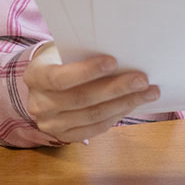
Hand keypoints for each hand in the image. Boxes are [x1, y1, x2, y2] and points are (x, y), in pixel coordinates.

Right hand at [23, 42, 159, 142]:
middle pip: (82, 99)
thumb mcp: (66, 48)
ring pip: (92, 115)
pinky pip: (94, 129)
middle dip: (116, 89)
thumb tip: (123, 51)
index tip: (114, 61)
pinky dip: (116, 116)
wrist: (47, 77)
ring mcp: (50, 124)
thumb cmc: (64, 56)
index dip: (87, 71)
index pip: (60, 78)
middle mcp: (39, 104)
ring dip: (125, 104)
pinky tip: (132, 104)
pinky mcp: (64, 136)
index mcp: (36, 76)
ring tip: (148, 92)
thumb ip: (85, 51)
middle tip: (143, 79)